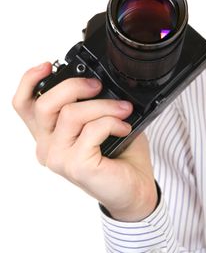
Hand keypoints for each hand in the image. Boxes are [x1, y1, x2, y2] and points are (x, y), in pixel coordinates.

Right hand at [12, 62, 157, 221]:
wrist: (134, 187)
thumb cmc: (118, 152)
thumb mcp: (98, 120)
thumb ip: (86, 103)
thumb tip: (93, 79)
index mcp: (49, 132)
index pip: (24, 105)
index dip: (29, 81)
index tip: (47, 65)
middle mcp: (47, 145)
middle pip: (44, 103)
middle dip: (74, 86)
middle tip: (97, 86)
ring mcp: (58, 158)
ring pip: (71, 114)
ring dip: (103, 105)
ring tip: (123, 110)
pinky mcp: (75, 166)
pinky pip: (91, 130)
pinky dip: (112, 122)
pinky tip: (123, 128)